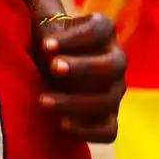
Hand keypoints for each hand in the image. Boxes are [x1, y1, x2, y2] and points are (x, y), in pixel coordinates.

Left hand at [36, 12, 126, 141]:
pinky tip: (61, 124)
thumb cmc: (46, 40)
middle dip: (83, 67)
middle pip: (113, 64)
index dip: (76, 37)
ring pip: (108, 99)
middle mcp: (116, 59)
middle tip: (53, 67)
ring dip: (75, 101)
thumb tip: (47, 47)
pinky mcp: (108, 116)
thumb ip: (45, 27)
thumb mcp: (44, 28)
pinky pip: (108, 130)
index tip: (46, 44)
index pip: (101, 28)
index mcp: (103, 31)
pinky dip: (88, 131)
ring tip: (43, 100)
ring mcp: (115, 89)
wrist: (50, 63)